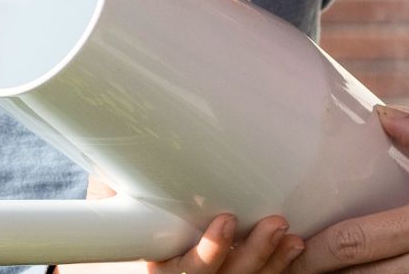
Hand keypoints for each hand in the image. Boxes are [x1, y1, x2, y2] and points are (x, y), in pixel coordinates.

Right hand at [64, 177, 303, 273]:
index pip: (182, 269)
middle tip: (273, 224)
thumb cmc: (128, 217)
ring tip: (285, 231)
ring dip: (270, 258)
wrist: (142, 240)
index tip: (226, 220)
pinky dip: (280, 266)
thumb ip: (116, 182)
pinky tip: (292, 246)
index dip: (208, 251)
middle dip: (251, 253)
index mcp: (159, 262)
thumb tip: (117, 147)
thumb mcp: (116, 200)